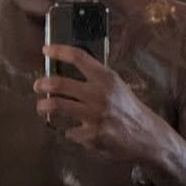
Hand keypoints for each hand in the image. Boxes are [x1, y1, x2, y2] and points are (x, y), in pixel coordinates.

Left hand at [34, 44, 167, 162]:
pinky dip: (71, 131)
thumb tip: (68, 73)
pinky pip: (70, 131)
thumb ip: (96, 79)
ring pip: (58, 106)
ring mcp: (95, 115)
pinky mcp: (92, 135)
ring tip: (41, 107)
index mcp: (106, 78)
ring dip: (44, 106)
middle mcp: (100, 94)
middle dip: (43, 84)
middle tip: (38, 85)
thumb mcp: (116, 87)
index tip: (46, 49)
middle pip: (60, 83)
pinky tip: (76, 132)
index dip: (59, 50)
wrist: (147, 136)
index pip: (79, 57)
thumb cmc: (128, 109)